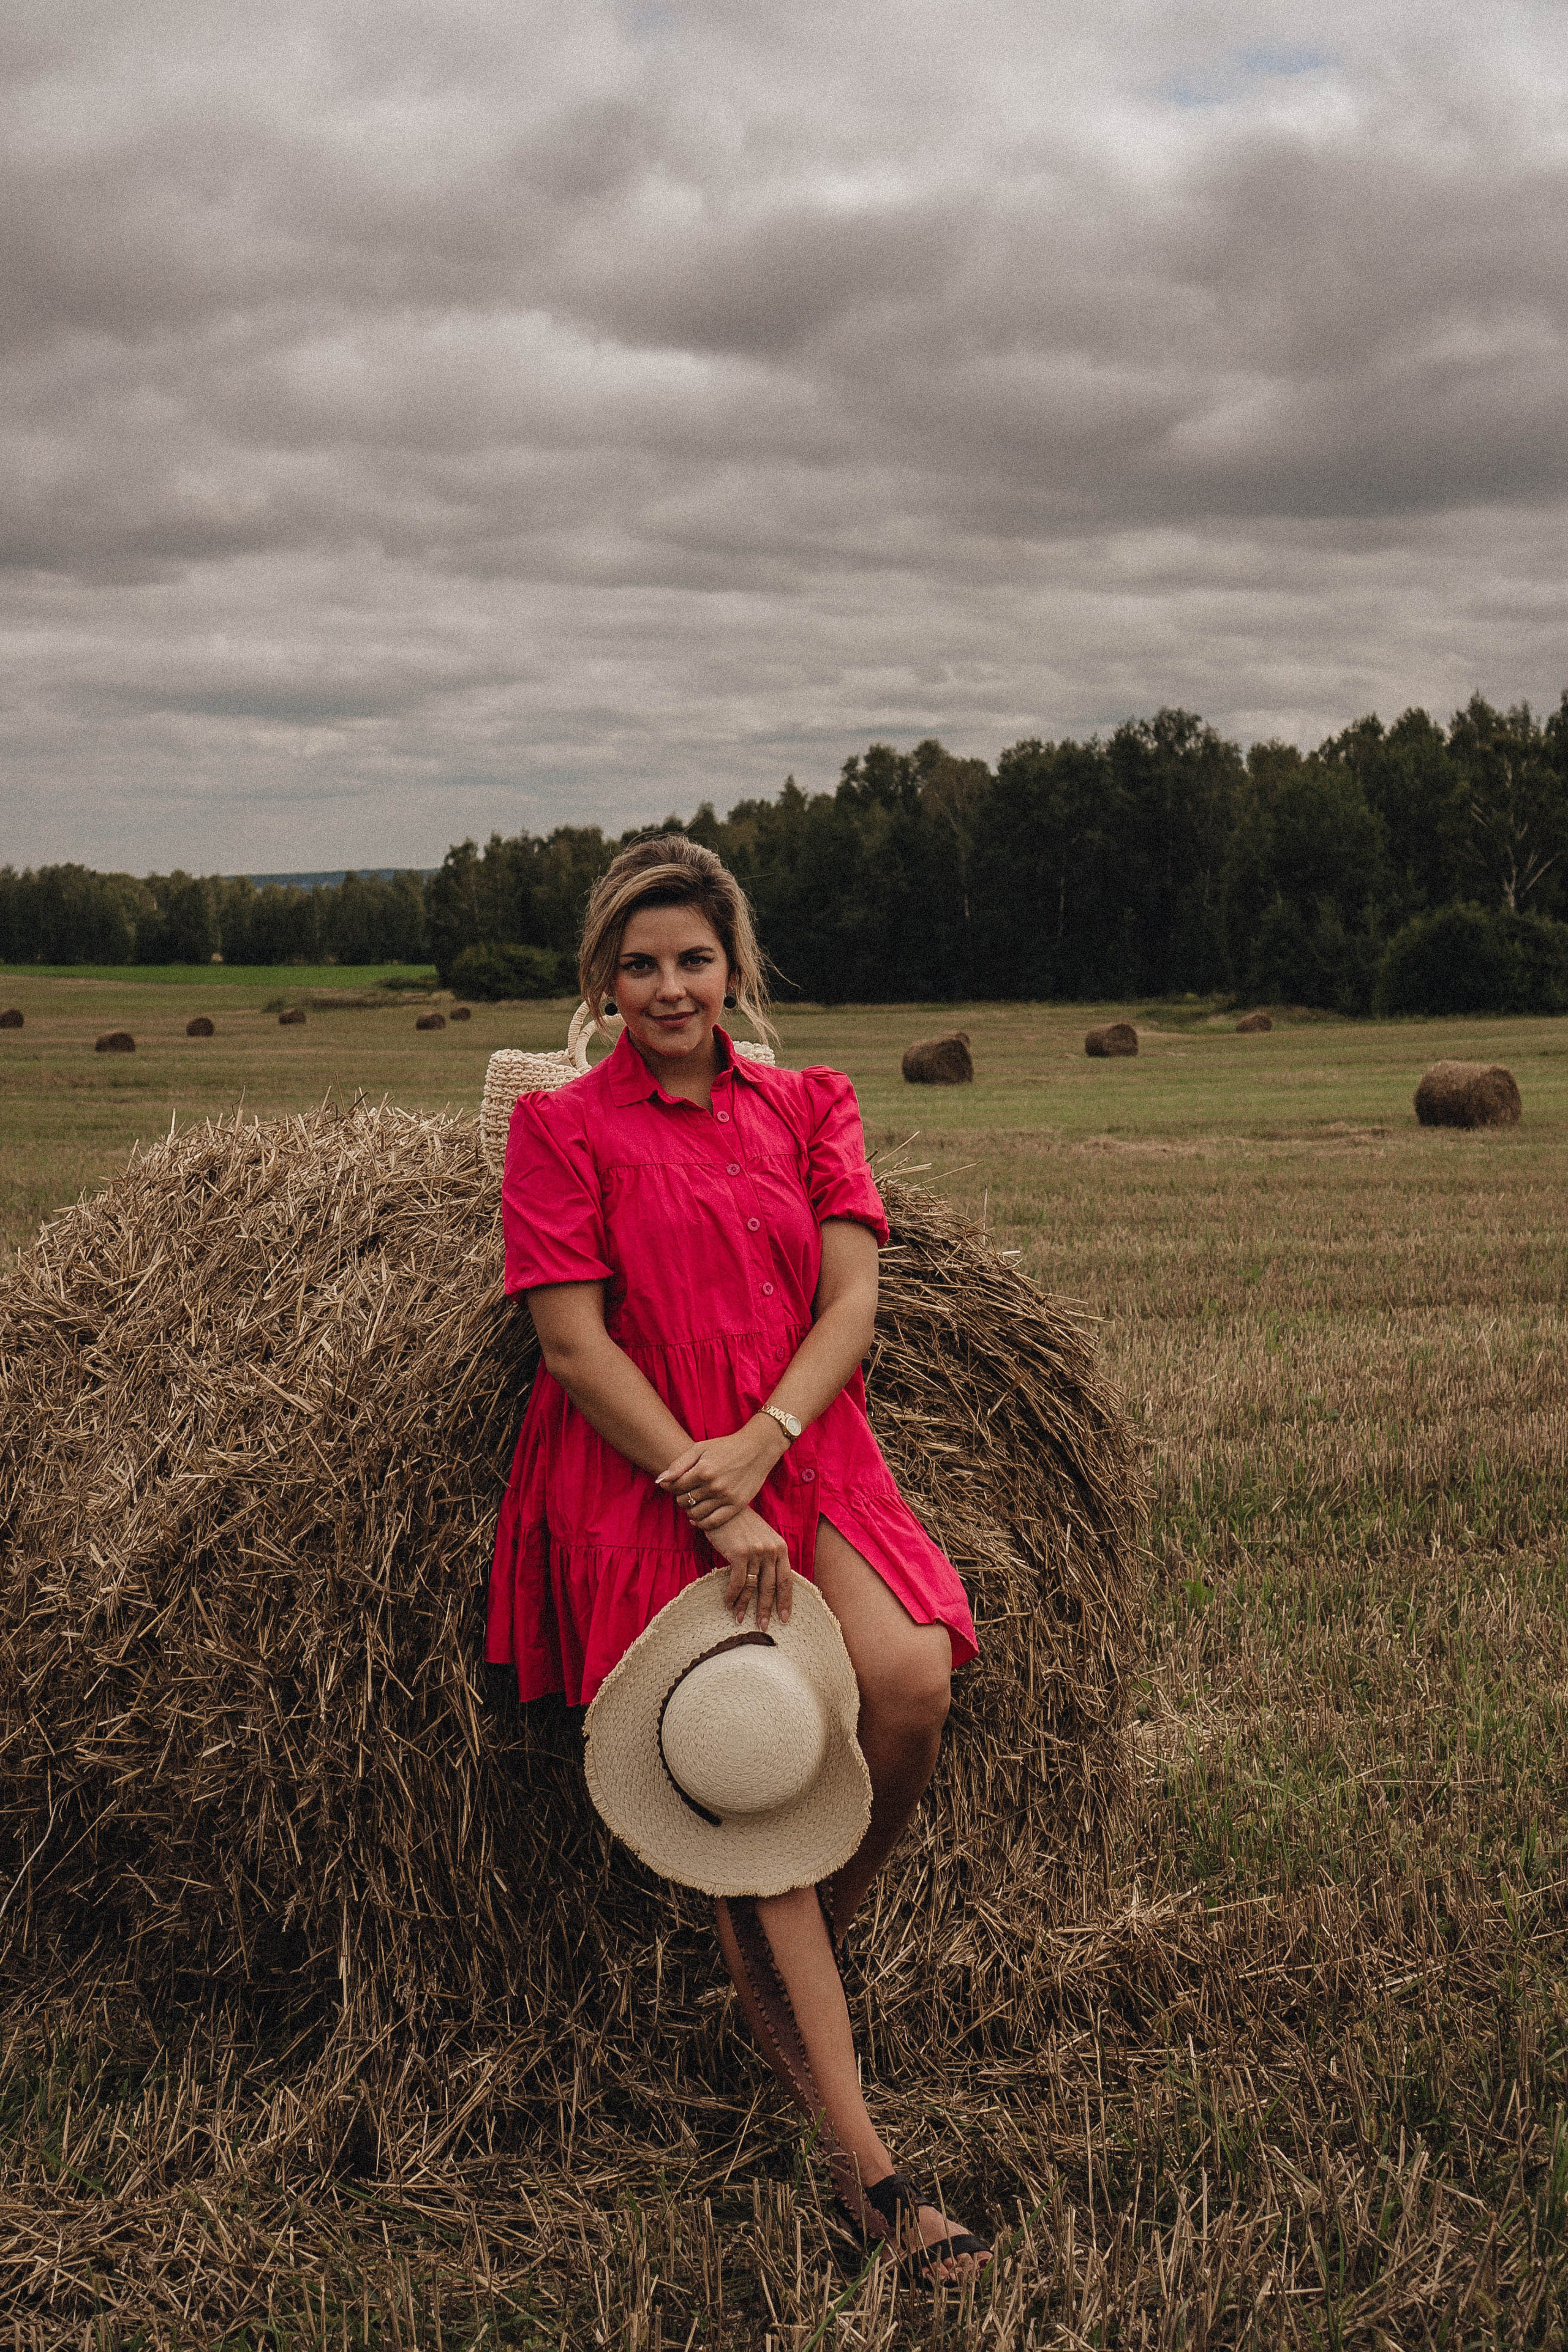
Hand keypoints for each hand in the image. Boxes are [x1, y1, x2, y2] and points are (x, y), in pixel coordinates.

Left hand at [655, 1416, 788, 1533]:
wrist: (756, 1450)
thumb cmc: (726, 1447)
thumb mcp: (700, 1448)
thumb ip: (679, 1464)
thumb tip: (660, 1480)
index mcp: (702, 1471)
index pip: (675, 1487)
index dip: (670, 1487)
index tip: (673, 1484)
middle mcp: (713, 1486)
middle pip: (684, 1501)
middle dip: (680, 1497)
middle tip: (684, 1492)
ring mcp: (726, 1498)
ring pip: (695, 1514)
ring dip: (689, 1510)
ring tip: (692, 1502)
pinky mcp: (736, 1506)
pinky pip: (713, 1522)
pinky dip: (701, 1523)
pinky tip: (697, 1518)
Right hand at [703, 1507, 792, 1630]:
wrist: (723, 1507)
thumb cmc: (741, 1524)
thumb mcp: (762, 1538)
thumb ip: (767, 1557)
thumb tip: (766, 1584)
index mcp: (780, 1547)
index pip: (786, 1579)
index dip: (786, 1601)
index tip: (785, 1618)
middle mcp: (771, 1550)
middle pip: (771, 1587)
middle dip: (766, 1609)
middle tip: (763, 1626)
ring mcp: (756, 1552)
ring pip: (753, 1587)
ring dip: (745, 1605)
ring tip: (740, 1619)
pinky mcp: (739, 1553)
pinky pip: (738, 1582)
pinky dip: (732, 1595)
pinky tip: (728, 1604)